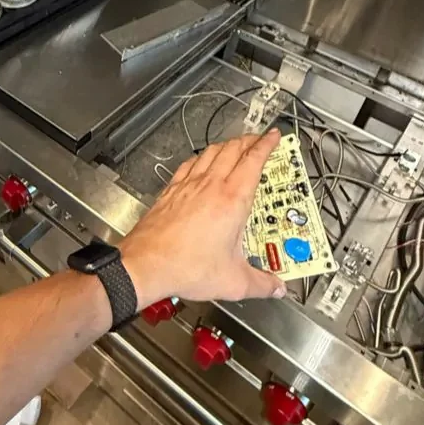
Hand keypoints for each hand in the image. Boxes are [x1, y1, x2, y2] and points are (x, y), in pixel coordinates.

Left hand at [122, 130, 285, 307]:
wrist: (146, 265)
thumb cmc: (187, 268)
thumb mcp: (234, 281)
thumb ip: (261, 284)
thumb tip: (277, 288)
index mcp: (233, 200)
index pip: (253, 160)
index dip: (266, 145)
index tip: (273, 136)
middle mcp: (211, 186)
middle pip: (233, 149)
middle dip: (249, 140)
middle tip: (259, 139)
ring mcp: (189, 185)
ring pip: (210, 152)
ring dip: (226, 145)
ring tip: (235, 146)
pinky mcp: (171, 191)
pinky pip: (189, 164)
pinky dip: (201, 157)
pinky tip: (201, 162)